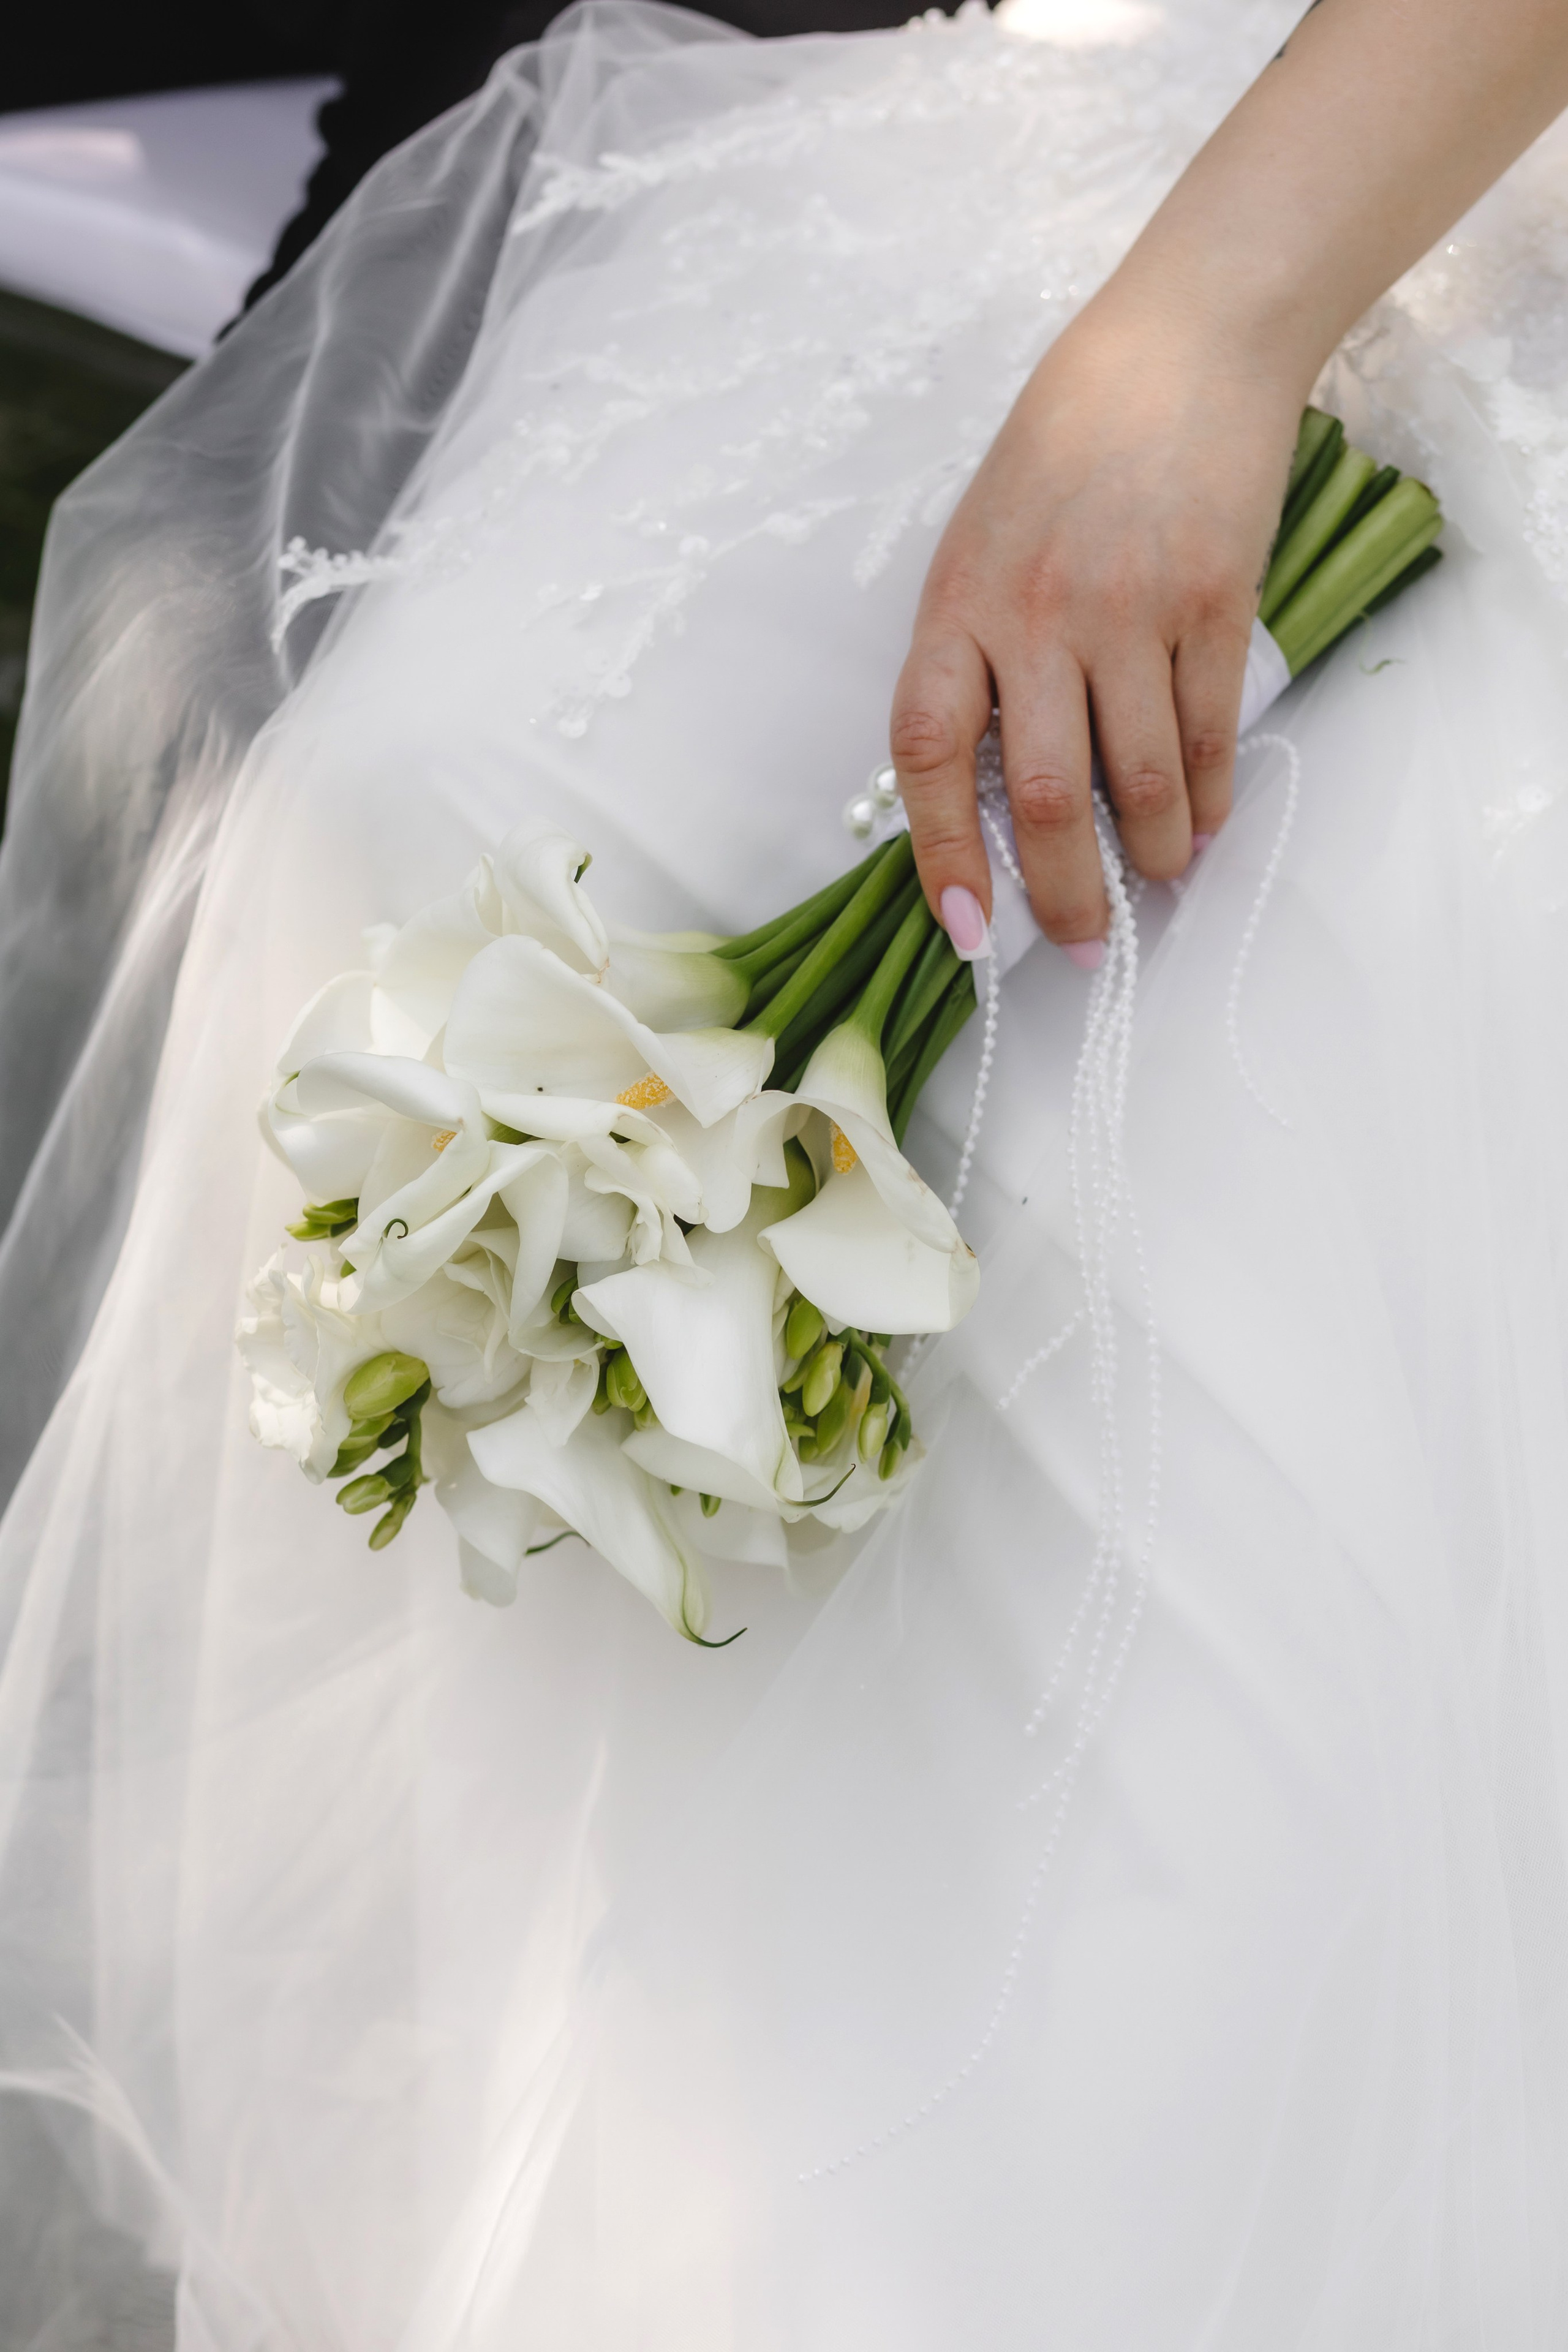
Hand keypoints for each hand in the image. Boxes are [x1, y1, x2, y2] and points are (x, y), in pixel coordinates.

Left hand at [891, 0, 1567, 964]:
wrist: (1184, 344)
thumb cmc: (1067, 443)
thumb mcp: (983, 538)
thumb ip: (977, 652)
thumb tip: (990, 781)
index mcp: (959, 602)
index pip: (928, 754)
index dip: (942, 854)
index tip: (967, 926)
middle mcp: (1037, 616)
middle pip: (1042, 797)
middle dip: (1064, 894)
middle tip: (1083, 947)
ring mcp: (1130, 611)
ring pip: (1136, 782)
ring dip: (1148, 857)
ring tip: (1155, 888)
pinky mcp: (1214, 603)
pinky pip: (1207, 735)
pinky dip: (1207, 798)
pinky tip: (1203, 828)